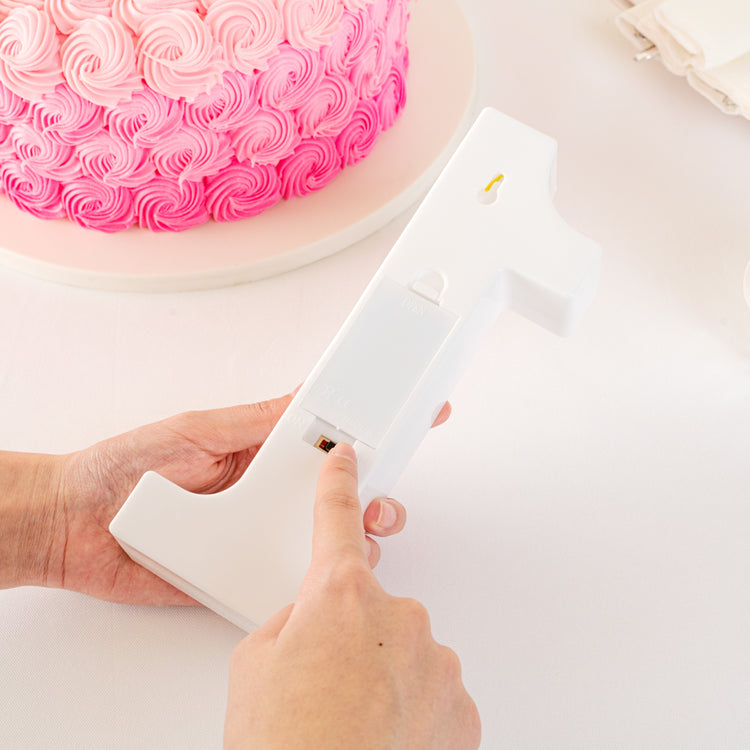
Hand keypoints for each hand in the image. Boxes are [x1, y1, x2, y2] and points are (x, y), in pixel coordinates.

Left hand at [2, 393, 450, 606]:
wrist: (73, 523)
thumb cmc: (126, 466)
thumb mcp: (197, 428)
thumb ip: (252, 420)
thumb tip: (306, 400)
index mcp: (262, 452)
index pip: (328, 437)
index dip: (371, 426)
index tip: (410, 413)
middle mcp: (267, 494)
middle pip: (339, 492)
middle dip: (376, 490)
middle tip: (387, 489)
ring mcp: (257, 536)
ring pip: (324, 538)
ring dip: (354, 535)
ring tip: (366, 529)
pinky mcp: (240, 575)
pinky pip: (288, 579)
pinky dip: (314, 580)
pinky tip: (328, 575)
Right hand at [224, 443, 480, 749]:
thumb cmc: (284, 743)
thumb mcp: (256, 664)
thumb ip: (291, 620)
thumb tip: (312, 619)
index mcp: (340, 593)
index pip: (335, 518)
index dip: (338, 484)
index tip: (346, 461)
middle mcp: (399, 615)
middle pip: (372, 607)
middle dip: (351, 635)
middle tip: (323, 684)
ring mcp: (436, 660)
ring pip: (406, 651)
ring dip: (384, 677)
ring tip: (349, 720)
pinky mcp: (462, 707)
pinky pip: (433, 692)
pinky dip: (412, 710)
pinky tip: (383, 737)